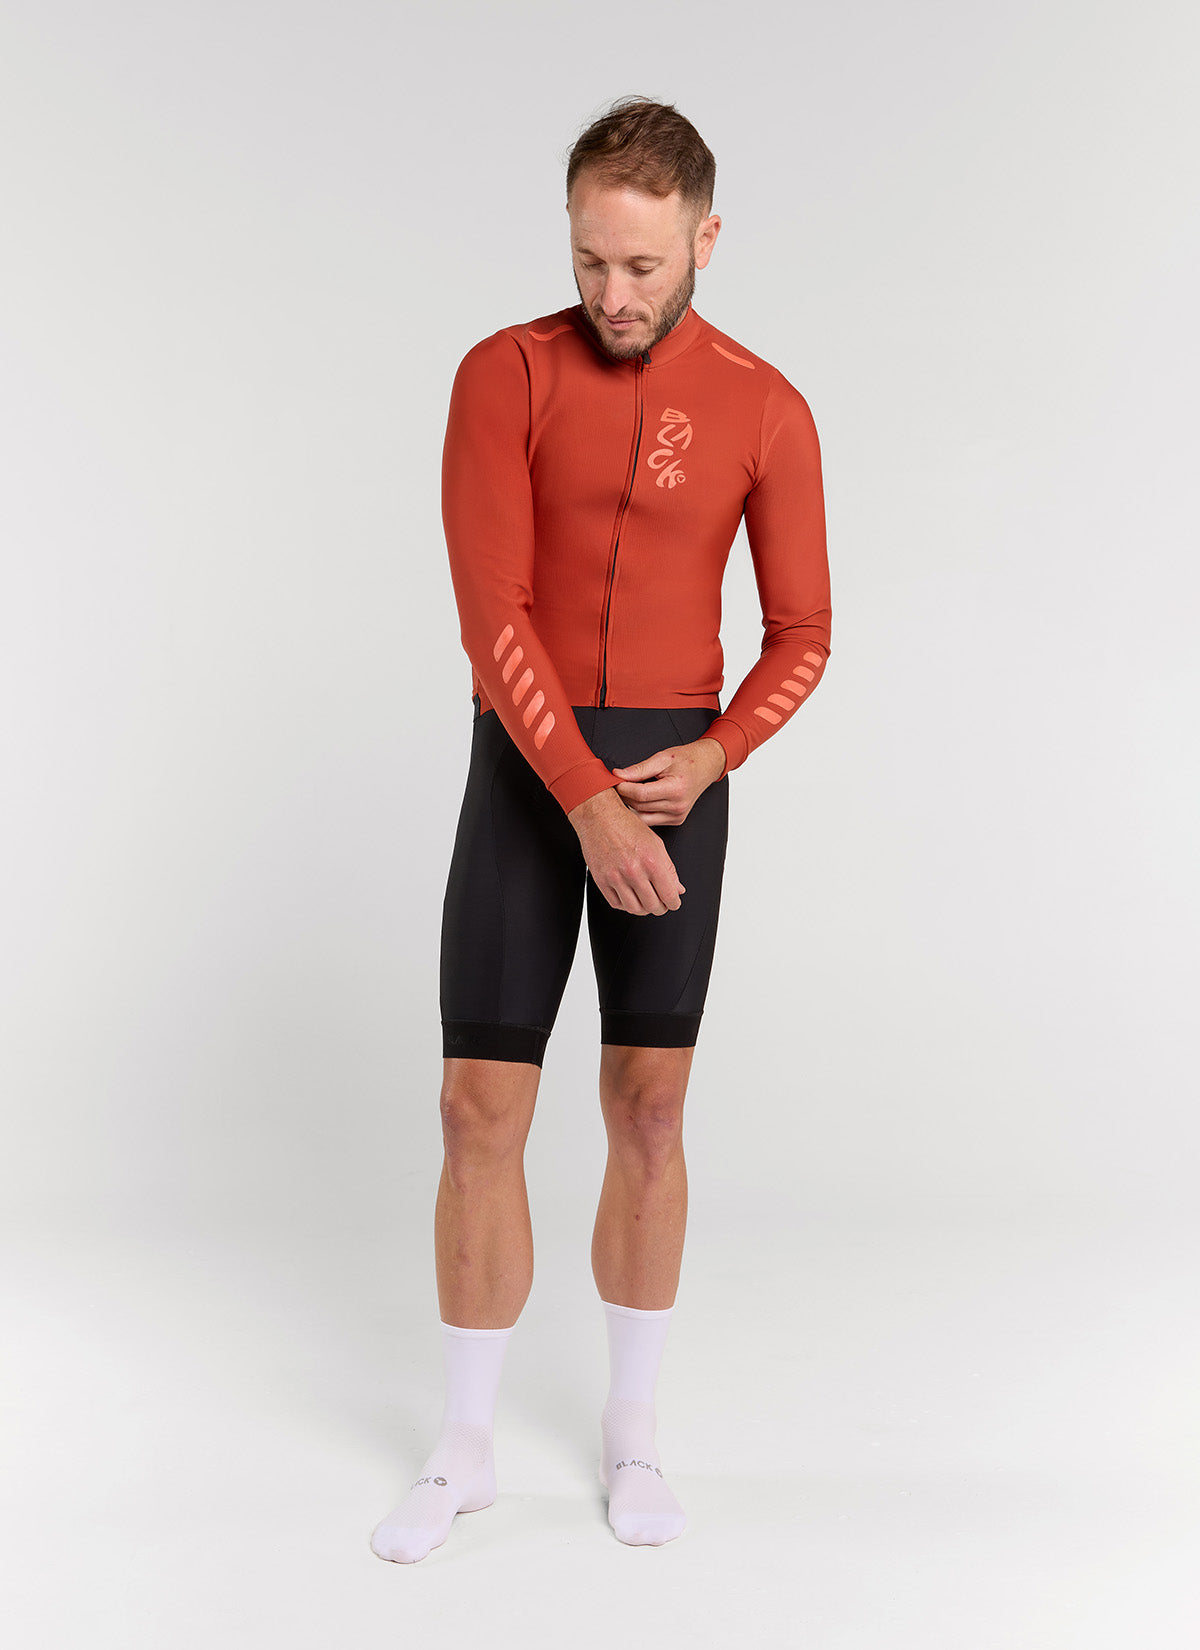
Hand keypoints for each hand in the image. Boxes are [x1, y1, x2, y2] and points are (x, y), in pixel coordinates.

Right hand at [567, 787, 685, 915]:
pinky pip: (616, 904)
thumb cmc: (627, 826)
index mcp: (651, 861)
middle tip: (661, 904)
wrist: (599, 817)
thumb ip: (669, 869)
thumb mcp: (656, 843)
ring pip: (634, 909)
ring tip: (645, 902)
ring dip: (643, 909)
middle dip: (660, 908)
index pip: (669, 895)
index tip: (673, 903)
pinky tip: (630, 897)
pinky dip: (625, 905)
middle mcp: (634, 871)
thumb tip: (678, 889)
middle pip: (652, 906)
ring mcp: (616, 877)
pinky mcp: (601, 880)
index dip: (674, 903)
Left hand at [611, 736, 725, 826]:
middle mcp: (677, 806)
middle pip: (639, 806)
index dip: (623, 788)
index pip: (640, 794)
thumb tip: (619, 775)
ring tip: (629, 791)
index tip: (615, 781)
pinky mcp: (675, 820)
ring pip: (641, 816)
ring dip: (631, 804)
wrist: (706, 766)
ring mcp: (677, 816)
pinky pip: (650, 820)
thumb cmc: (686, 760)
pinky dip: (641, 811)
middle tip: (618, 784)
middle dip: (625, 795)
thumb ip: (639, 769)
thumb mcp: (662, 758)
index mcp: (676, 789)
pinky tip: (640, 800)